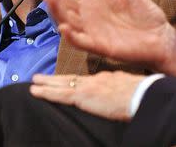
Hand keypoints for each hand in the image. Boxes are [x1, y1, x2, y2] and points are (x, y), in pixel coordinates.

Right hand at [27, 0, 175, 74]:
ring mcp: (91, 30)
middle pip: (62, 0)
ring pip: (67, 19)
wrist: (160, 39)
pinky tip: (64, 27)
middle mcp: (88, 13)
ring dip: (56, 10)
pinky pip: (81, 41)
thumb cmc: (146, 16)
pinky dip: (71, 35)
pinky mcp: (99, 45)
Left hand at [30, 72, 144, 120]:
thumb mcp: (130, 90)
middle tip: (40, 77)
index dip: (73, 81)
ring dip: (46, 84)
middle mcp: (95, 80)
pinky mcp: (83, 96)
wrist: (141, 95)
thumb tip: (118, 98)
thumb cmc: (141, 96)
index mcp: (107, 79)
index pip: (85, 80)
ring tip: (34, 82)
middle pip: (71, 79)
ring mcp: (88, 87)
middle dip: (55, 79)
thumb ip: (120, 91)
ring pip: (62, 84)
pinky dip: (46, 92)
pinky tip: (36, 92)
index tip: (64, 81)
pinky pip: (60, 94)